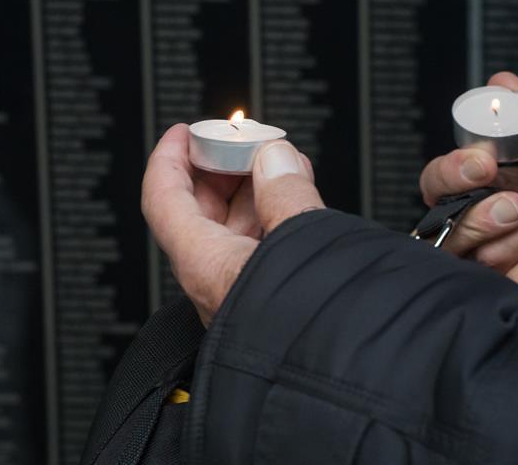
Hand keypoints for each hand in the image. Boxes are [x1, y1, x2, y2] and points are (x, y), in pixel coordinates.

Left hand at [142, 124, 323, 324]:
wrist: (354, 386)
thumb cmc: (317, 329)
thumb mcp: (301, 238)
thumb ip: (285, 191)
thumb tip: (273, 158)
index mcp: (206, 264)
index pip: (163, 199)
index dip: (169, 158)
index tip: (183, 131)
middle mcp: (218, 280)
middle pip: (201, 208)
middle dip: (223, 167)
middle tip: (247, 141)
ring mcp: (246, 288)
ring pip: (236, 224)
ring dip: (255, 186)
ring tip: (282, 160)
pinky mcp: (274, 294)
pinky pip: (264, 243)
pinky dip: (277, 211)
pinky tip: (297, 193)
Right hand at [418, 72, 517, 293]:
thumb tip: (502, 84)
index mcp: (463, 190)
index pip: (435, 184)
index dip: (452, 174)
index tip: (482, 161)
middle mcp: (464, 231)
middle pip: (454, 230)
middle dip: (487, 215)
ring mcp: (484, 268)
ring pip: (491, 257)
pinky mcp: (510, 295)